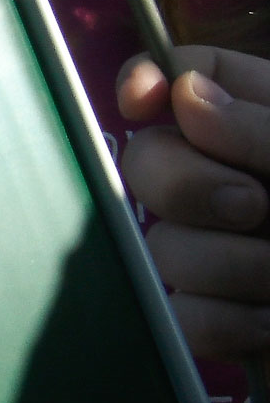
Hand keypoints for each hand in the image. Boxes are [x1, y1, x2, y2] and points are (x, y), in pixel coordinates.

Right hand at [119, 47, 269, 356]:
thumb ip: (262, 126)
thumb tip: (179, 92)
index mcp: (262, 124)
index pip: (183, 79)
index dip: (150, 83)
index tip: (146, 96)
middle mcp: (228, 180)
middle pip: (145, 162)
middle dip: (192, 188)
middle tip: (259, 208)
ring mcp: (215, 251)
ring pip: (161, 248)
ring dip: (233, 267)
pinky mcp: (214, 320)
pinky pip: (180, 317)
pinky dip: (232, 323)